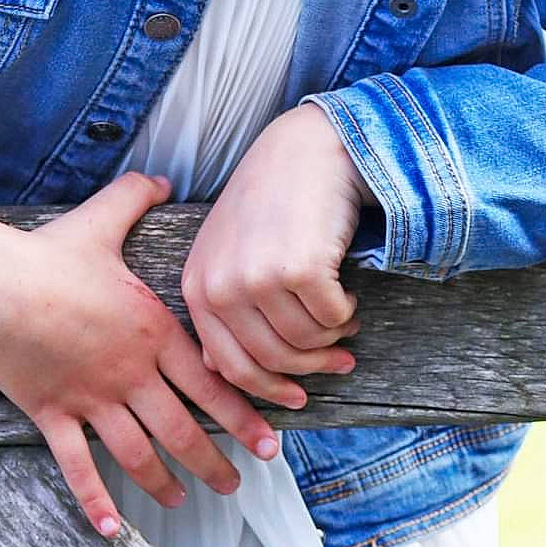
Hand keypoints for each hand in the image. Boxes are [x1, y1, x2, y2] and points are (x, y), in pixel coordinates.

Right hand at [0, 170, 283, 536]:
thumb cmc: (51, 253)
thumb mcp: (102, 218)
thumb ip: (137, 197)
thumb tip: (162, 176)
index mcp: (152, 332)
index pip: (210, 383)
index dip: (243, 416)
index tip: (268, 442)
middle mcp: (130, 373)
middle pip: (182, 430)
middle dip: (215, 462)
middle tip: (236, 484)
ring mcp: (92, 398)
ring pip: (139, 453)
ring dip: (166, 482)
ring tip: (185, 500)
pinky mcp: (53, 413)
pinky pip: (78, 465)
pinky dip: (96, 500)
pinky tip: (113, 528)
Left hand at [180, 104, 372, 407]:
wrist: (304, 148)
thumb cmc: (269, 200)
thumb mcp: (226, 251)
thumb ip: (219, 305)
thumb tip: (217, 368)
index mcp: (197, 286)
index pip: (230, 366)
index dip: (269, 390)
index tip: (298, 398)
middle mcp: (220, 286)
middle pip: (273, 361)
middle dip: (312, 367)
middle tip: (340, 359)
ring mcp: (258, 277)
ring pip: (307, 343)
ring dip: (333, 335)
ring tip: (342, 314)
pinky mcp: (299, 268)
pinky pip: (332, 318)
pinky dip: (346, 311)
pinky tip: (348, 291)